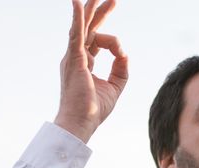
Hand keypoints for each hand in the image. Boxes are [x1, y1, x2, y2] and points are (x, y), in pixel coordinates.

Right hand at [54, 0, 127, 142]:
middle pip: (89, 29)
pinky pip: (76, 34)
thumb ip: (121, 69)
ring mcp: (73, 57)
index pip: (97, 42)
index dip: (113, 42)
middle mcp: (76, 57)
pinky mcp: (75, 60)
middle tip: (112, 0)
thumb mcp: (115, 87)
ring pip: (82, 27)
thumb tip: (125, 53)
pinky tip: (79, 3)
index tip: (122, 54)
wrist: (80, 123)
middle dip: (101, 13)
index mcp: (84, 63)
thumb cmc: (93, 110)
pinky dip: (78, 18)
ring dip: (91, 10)